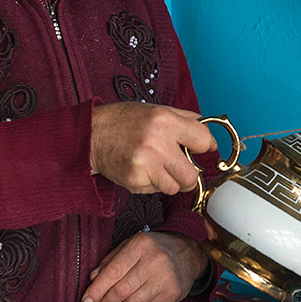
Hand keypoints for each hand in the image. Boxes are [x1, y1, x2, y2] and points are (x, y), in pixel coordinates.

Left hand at [81, 231, 208, 301]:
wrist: (187, 254)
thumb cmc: (154, 249)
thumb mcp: (131, 245)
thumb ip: (110, 261)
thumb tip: (93, 280)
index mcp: (141, 245)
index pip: (113, 272)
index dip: (96, 290)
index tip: (86, 301)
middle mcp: (155, 261)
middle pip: (121, 291)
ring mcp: (166, 279)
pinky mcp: (172, 294)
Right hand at [90, 102, 216, 194]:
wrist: (91, 135)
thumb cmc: (124, 121)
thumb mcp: (157, 109)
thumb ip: (186, 119)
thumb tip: (209, 134)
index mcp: (165, 121)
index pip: (204, 140)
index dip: (206, 146)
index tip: (202, 148)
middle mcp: (156, 143)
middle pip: (192, 175)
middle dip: (190, 174)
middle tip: (182, 167)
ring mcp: (145, 165)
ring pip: (175, 188)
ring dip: (171, 181)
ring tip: (158, 167)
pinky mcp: (134, 181)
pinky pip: (156, 191)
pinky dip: (153, 184)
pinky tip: (143, 170)